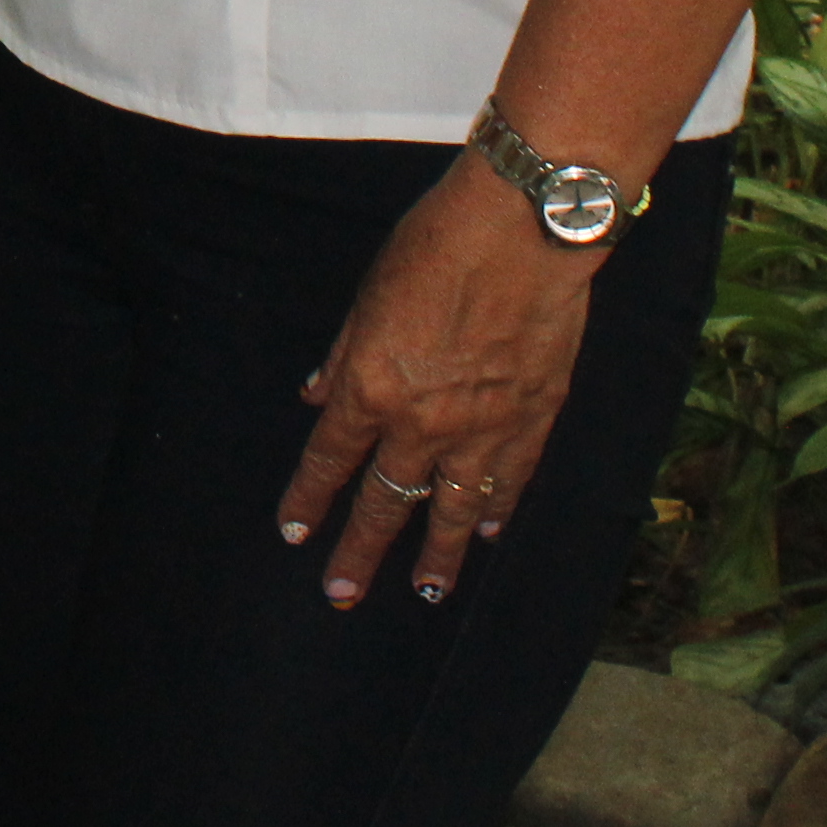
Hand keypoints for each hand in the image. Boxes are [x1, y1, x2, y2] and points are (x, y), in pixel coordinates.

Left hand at [273, 156, 602, 612]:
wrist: (522, 231)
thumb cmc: (436, 245)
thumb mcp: (369, 295)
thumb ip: (344, 355)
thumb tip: (317, 394)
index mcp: (371, 389)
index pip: (330, 460)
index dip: (309, 499)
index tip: (294, 532)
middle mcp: (423, 423)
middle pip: (385, 502)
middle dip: (360, 551)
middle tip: (342, 595)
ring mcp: (482, 429)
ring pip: (452, 510)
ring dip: (436, 554)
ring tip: (426, 591)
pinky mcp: (532, 419)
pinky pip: (509, 480)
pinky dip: (495, 509)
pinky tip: (486, 531)